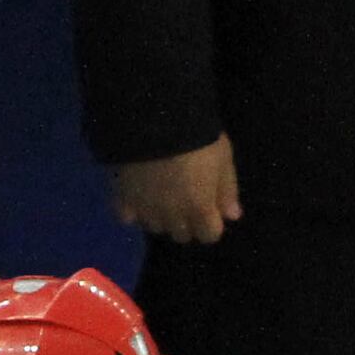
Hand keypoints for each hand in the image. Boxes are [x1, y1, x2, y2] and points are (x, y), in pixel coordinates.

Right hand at [108, 138, 241, 247]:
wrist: (153, 119)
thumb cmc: (196, 137)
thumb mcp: (222, 158)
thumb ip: (227, 190)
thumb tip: (232, 216)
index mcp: (199, 209)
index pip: (209, 235)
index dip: (210, 223)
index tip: (207, 208)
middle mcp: (172, 216)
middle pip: (181, 234)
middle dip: (186, 220)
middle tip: (184, 197)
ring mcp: (145, 209)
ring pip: (155, 227)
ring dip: (160, 216)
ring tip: (160, 194)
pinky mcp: (122, 198)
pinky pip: (127, 217)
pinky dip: (133, 211)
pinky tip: (137, 195)